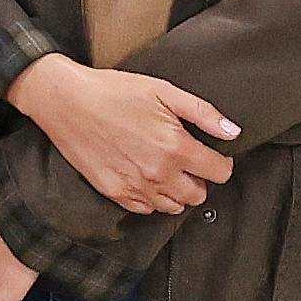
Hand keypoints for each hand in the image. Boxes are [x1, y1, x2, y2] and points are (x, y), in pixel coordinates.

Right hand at [10, 55, 240, 217]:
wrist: (66, 101)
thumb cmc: (114, 91)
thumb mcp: (163, 91)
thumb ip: (203, 114)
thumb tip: (234, 132)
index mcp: (175, 147)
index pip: (219, 173)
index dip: (222, 163)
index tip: (215, 156)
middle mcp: (158, 173)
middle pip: (198, 195)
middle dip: (200, 180)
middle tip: (188, 162)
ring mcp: (135, 186)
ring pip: (173, 206)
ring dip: (176, 192)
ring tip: (167, 171)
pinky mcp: (114, 192)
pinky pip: (145, 209)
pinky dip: (151, 199)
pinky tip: (145, 178)